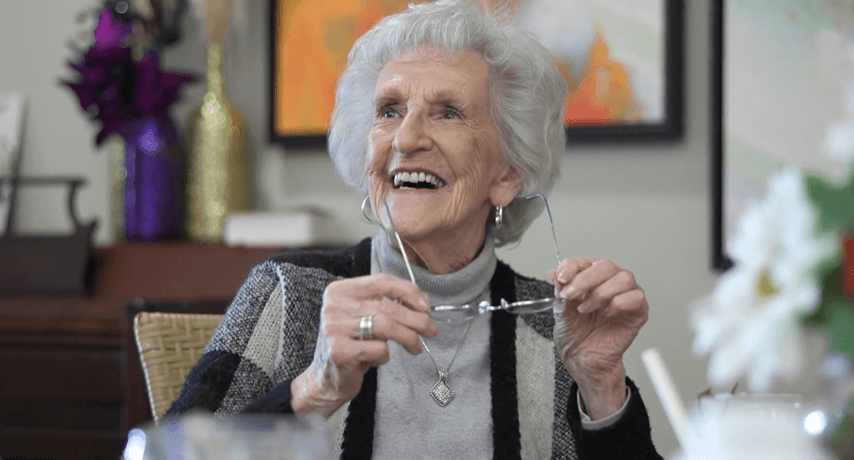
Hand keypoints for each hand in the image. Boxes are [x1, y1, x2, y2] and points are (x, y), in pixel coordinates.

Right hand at [290, 274, 437, 416]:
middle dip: (416, 319)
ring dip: (409, 338)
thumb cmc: (351, 345)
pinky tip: (379, 358)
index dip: (408, 291)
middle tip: (430, 330)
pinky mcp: (339, 351)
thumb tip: (423, 300)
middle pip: (388, 307)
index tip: (425, 306)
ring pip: (387, 327)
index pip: (381, 281)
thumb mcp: (367, 318)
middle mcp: (334, 306)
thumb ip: (389, 304)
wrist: (326, 378)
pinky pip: (378, 349)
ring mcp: (334, 328)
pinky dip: (385, 355)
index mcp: (340, 291)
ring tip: (416, 346)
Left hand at [549, 258, 647, 419]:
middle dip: (585, 279)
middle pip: (606, 266)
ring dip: (600, 293)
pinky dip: (618, 304)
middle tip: (571, 295)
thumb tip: (555, 272)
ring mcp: (627, 295)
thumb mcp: (561, 310)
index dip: (572, 266)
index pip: (584, 261)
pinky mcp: (639, 311)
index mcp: (591, 278)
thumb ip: (561, 290)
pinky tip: (606, 314)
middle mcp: (610, 282)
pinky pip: (635, 297)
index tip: (561, 278)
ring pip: (624, 278)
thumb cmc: (575, 334)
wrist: (583, 359)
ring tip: (585, 308)